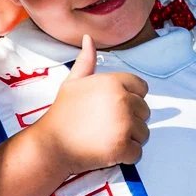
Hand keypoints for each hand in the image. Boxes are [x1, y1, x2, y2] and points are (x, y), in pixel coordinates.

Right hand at [28, 35, 150, 175]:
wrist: (50, 144)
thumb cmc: (62, 113)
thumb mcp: (72, 82)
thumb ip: (86, 61)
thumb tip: (88, 38)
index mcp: (114, 82)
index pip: (142, 89)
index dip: (130, 100)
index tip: (112, 109)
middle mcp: (122, 100)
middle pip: (145, 112)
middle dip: (130, 121)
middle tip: (106, 126)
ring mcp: (124, 124)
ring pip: (144, 133)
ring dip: (130, 139)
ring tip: (106, 139)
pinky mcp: (122, 147)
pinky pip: (137, 153)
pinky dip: (126, 156)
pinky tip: (107, 151)